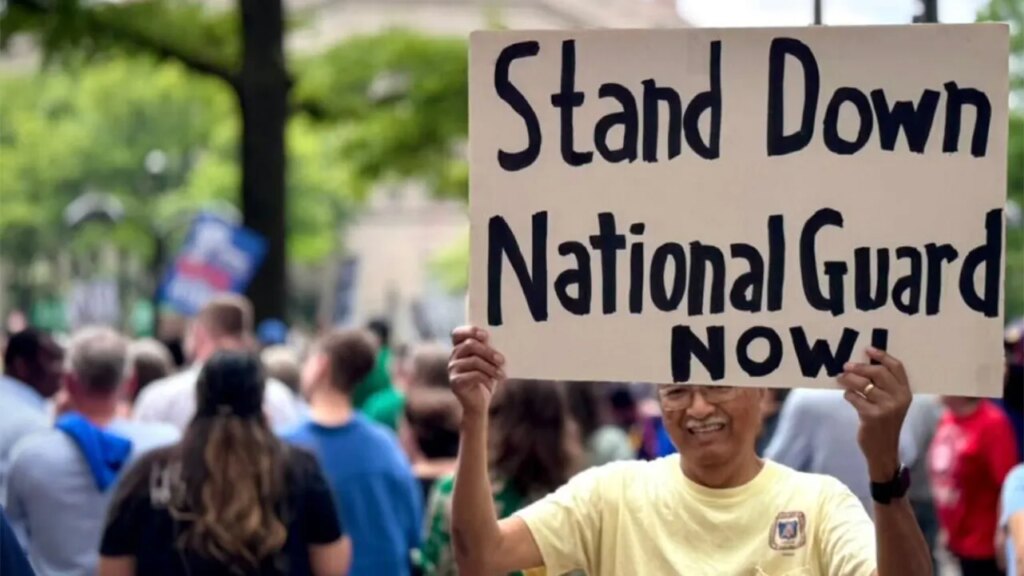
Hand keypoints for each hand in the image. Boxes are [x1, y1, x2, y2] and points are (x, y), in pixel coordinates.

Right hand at [449, 326, 505, 418]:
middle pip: (470, 345)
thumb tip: (501, 340)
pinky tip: (492, 384)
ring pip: (473, 361)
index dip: (470, 331)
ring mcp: (452, 369)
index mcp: (460, 348)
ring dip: (491, 367)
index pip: (457, 333)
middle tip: (502, 360)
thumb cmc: (486, 380)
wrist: (478, 404)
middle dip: (488, 352)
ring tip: (501, 375)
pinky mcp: (455, 382)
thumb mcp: (488, 363)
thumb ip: (488, 351)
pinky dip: (486, 379)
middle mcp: (453, 357)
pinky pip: (473, 375)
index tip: (485, 336)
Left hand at [837, 347, 911, 481]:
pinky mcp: (872, 416)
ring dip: (848, 379)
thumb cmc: (885, 422)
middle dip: (859, 366)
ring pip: (863, 384)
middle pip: (878, 372)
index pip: (896, 367)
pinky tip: (848, 396)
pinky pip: (854, 398)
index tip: (867, 349)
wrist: (884, 449)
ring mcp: (886, 408)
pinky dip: (848, 395)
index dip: (882, 355)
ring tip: (840, 378)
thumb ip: (883, 386)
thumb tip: (861, 364)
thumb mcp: (891, 403)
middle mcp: (899, 398)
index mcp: (906, 392)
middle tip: (846, 365)